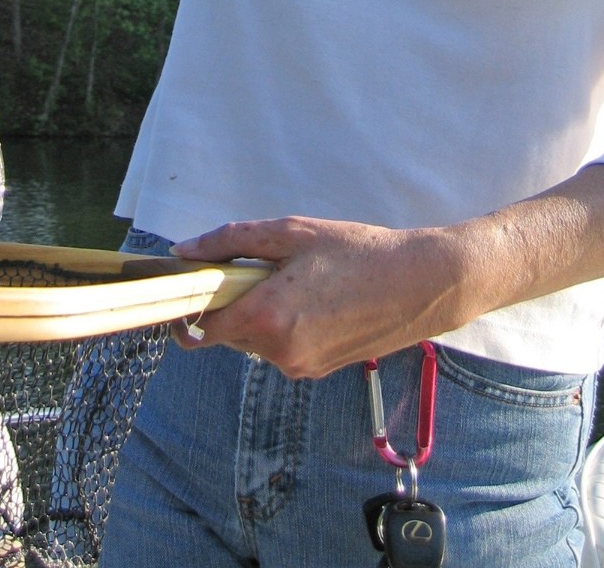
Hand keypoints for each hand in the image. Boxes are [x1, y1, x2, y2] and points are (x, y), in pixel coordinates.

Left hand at [170, 216, 462, 380]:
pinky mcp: (317, 371)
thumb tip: (184, 252)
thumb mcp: (291, 233)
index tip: (188, 286)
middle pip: (228, 331)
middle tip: (262, 266)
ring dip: (260, 312)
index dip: (188, 307)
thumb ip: (231, 242)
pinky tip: (316, 298)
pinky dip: (283, 324)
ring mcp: (298, 367)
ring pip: (254, 339)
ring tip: (300, 278)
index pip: (201, 328)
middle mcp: (278, 352)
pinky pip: (280, 347)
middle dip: (233, 302)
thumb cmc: (357, 251)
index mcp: (267, 317)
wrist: (420, 284)